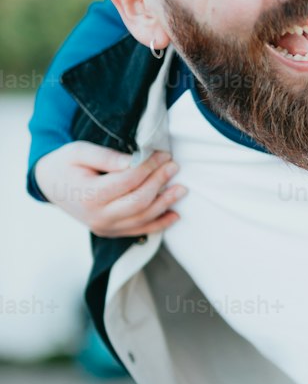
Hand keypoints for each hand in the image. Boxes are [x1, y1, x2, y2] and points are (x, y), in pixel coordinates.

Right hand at [33, 143, 185, 238]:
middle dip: (159, 183)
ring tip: (181, 189)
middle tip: (174, 166)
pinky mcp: (110, 232)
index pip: (127, 181)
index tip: (163, 154)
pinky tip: (174, 215)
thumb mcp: (79, 151)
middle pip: (138, 201)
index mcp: (89, 195)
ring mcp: (104, 227)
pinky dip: (158, 224)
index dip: (148, 167)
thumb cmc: (66, 164)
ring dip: (165, 204)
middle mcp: (98, 216)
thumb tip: (135, 160)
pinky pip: (139, 231)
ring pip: (142, 219)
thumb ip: (107, 157)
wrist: (50, 184)